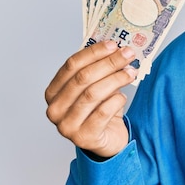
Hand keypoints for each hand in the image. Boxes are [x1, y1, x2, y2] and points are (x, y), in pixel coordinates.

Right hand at [45, 41, 136, 157]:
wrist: (107, 140)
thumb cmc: (100, 110)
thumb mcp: (96, 87)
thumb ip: (98, 70)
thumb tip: (116, 48)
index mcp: (53, 92)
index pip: (71, 65)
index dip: (93, 52)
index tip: (113, 44)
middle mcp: (55, 109)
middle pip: (83, 78)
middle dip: (108, 63)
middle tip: (127, 54)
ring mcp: (66, 125)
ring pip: (93, 94)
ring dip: (116, 79)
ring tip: (131, 72)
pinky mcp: (83, 138)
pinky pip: (102, 113)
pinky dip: (115, 101)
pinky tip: (122, 96)